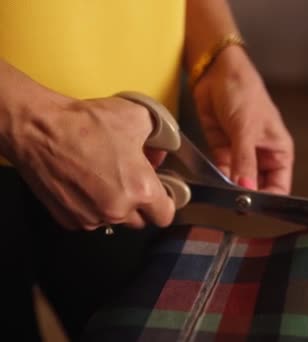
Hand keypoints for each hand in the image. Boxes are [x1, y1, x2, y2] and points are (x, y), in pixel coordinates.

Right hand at [5, 94, 174, 230]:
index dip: (165, 203)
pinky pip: (89, 218)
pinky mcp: (68, 219)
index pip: (165, 215)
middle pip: (140, 220)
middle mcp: (117, 210)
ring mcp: (91, 217)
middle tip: (131, 179)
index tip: (161, 193)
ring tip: (105, 177)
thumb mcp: (138, 117)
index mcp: (140, 189)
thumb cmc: (86, 122)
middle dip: (139, 203)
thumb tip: (160, 149)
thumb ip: (158, 138)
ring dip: (114, 204)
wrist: (39, 129)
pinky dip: (91, 205)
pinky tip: (85, 182)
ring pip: (114, 220)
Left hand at [192, 46, 293, 193]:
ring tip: (223, 196)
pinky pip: (221, 171)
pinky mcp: (222, 150)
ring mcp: (241, 154)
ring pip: (238, 181)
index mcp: (278, 151)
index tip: (255, 208)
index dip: (269, 200)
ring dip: (230, 188)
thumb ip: (245, 162)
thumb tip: (246, 190)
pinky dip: (217, 178)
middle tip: (236, 205)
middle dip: (248, 196)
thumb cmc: (244, 93)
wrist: (216, 73)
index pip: (279, 186)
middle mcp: (262, 155)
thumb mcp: (246, 130)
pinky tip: (214, 183)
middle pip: (258, 187)